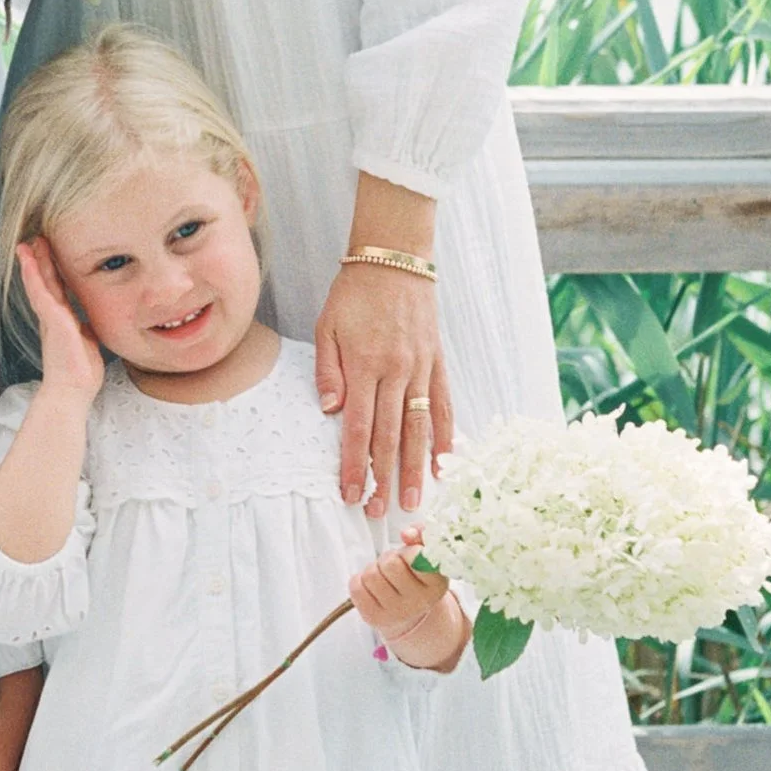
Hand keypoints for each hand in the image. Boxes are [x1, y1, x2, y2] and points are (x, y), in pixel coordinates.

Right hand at [18, 239, 105, 404]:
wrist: (72, 393)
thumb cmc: (80, 374)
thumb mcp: (87, 342)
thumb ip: (85, 329)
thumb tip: (89, 324)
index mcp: (62, 321)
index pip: (56, 290)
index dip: (52, 271)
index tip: (48, 253)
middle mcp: (53, 318)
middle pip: (45, 282)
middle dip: (40, 261)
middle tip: (34, 239)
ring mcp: (51, 320)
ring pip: (39, 286)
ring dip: (33, 264)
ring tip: (26, 245)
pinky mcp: (54, 323)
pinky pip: (42, 296)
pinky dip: (35, 279)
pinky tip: (30, 265)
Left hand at [315, 260, 452, 513]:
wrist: (395, 258)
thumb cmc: (353, 294)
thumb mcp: (326, 327)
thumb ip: (328, 371)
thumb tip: (331, 412)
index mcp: (364, 366)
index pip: (357, 429)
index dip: (353, 466)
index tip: (349, 495)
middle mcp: (396, 372)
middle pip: (389, 437)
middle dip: (382, 479)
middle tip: (377, 512)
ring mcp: (421, 369)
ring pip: (419, 428)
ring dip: (415, 469)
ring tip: (414, 501)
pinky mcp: (438, 363)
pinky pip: (443, 405)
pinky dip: (444, 436)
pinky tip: (443, 462)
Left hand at [349, 540, 469, 672]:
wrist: (409, 612)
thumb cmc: (416, 576)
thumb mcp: (426, 555)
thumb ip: (422, 535)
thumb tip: (407, 534)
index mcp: (437, 584)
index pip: (417, 557)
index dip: (409, 551)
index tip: (410, 556)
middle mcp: (419, 602)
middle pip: (390, 563)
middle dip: (388, 558)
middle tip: (394, 565)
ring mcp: (396, 613)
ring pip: (370, 574)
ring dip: (373, 569)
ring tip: (383, 576)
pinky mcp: (374, 617)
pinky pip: (356, 587)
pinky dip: (359, 580)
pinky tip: (372, 586)